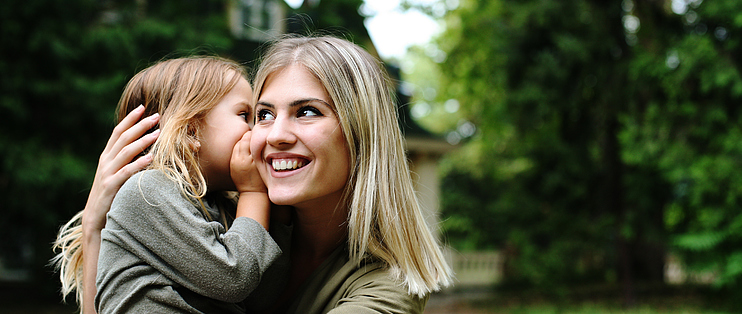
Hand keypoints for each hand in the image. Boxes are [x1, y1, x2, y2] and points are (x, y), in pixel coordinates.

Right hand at [82, 105, 159, 231]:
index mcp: (107, 156)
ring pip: (126, 152)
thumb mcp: (116, 173)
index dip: (129, 119)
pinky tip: (151, 158)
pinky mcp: (111, 186)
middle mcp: (106, 161)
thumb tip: (144, 148)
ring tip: (158, 133)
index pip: (117, 132)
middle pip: (123, 138)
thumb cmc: (111, 194)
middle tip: (157, 116)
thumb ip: (126, 160)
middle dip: (140, 125)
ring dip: (143, 141)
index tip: (142, 107)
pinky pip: (126, 172)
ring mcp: (107, 173)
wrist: (95, 218)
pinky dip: (138, 164)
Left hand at [230, 130, 266, 193]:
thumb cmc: (262, 181)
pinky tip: (245, 148)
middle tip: (257, 135)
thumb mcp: (265, 165)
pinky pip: (234, 151)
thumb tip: (261, 139)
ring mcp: (234, 162)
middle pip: (243, 140)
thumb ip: (261, 152)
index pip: (250, 139)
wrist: (252, 193)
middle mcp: (239, 159)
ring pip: (238, 144)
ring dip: (244, 141)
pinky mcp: (231, 164)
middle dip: (249, 136)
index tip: (261, 132)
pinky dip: (240, 147)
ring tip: (251, 141)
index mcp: (248, 159)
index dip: (256, 134)